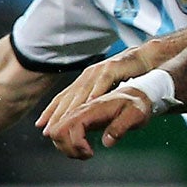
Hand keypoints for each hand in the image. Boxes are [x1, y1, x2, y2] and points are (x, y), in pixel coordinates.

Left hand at [38, 48, 153, 135]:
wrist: (145, 58)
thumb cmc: (127, 76)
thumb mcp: (107, 91)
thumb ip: (95, 101)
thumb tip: (85, 118)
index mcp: (85, 82)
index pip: (64, 97)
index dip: (51, 111)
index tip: (41, 126)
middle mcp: (88, 76)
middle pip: (69, 96)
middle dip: (57, 113)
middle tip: (48, 128)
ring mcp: (99, 71)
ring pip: (82, 90)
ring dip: (72, 106)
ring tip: (64, 120)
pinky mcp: (113, 67)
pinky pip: (103, 81)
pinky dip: (96, 92)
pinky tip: (90, 102)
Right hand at [46, 87, 156, 158]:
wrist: (136, 96)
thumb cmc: (137, 105)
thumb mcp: (135, 116)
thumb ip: (120, 127)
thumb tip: (107, 142)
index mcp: (91, 108)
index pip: (70, 127)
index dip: (76, 144)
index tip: (91, 153)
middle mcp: (80, 110)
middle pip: (56, 130)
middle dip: (67, 148)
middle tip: (86, 155)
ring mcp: (77, 114)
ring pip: (55, 132)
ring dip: (66, 147)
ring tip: (85, 154)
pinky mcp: (78, 119)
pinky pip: (61, 131)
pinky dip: (66, 143)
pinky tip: (81, 149)